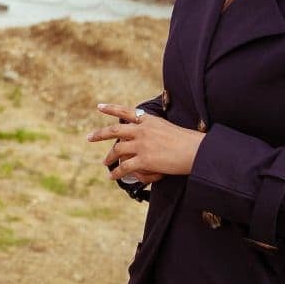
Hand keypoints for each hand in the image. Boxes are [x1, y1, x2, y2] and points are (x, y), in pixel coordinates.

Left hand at [87, 102, 204, 182]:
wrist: (195, 151)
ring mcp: (141, 144)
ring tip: (105, 163)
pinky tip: (112, 176)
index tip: (99, 107)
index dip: (111, 109)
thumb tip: (142, 134)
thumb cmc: (187, 140)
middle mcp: (142, 130)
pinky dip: (116, 172)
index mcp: (148, 120)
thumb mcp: (168, 127)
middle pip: (115, 130)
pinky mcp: (144, 159)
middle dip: (99, 134)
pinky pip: (124, 167)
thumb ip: (153, 129)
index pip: (126, 111)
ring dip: (109, 157)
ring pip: (117, 150)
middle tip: (89, 138)